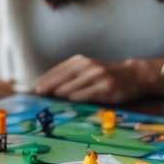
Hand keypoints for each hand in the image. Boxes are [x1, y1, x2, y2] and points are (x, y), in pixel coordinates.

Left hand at [33, 56, 159, 103]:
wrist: (133, 76)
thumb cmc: (106, 76)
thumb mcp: (87, 71)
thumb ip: (69, 77)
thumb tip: (46, 88)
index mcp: (79, 61)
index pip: (56, 71)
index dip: (42, 81)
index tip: (30, 90)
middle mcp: (87, 66)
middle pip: (60, 79)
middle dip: (46, 88)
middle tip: (36, 96)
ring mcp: (97, 76)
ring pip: (70, 88)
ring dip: (59, 95)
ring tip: (51, 101)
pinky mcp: (106, 87)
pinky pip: (85, 95)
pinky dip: (75, 99)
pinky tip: (70, 102)